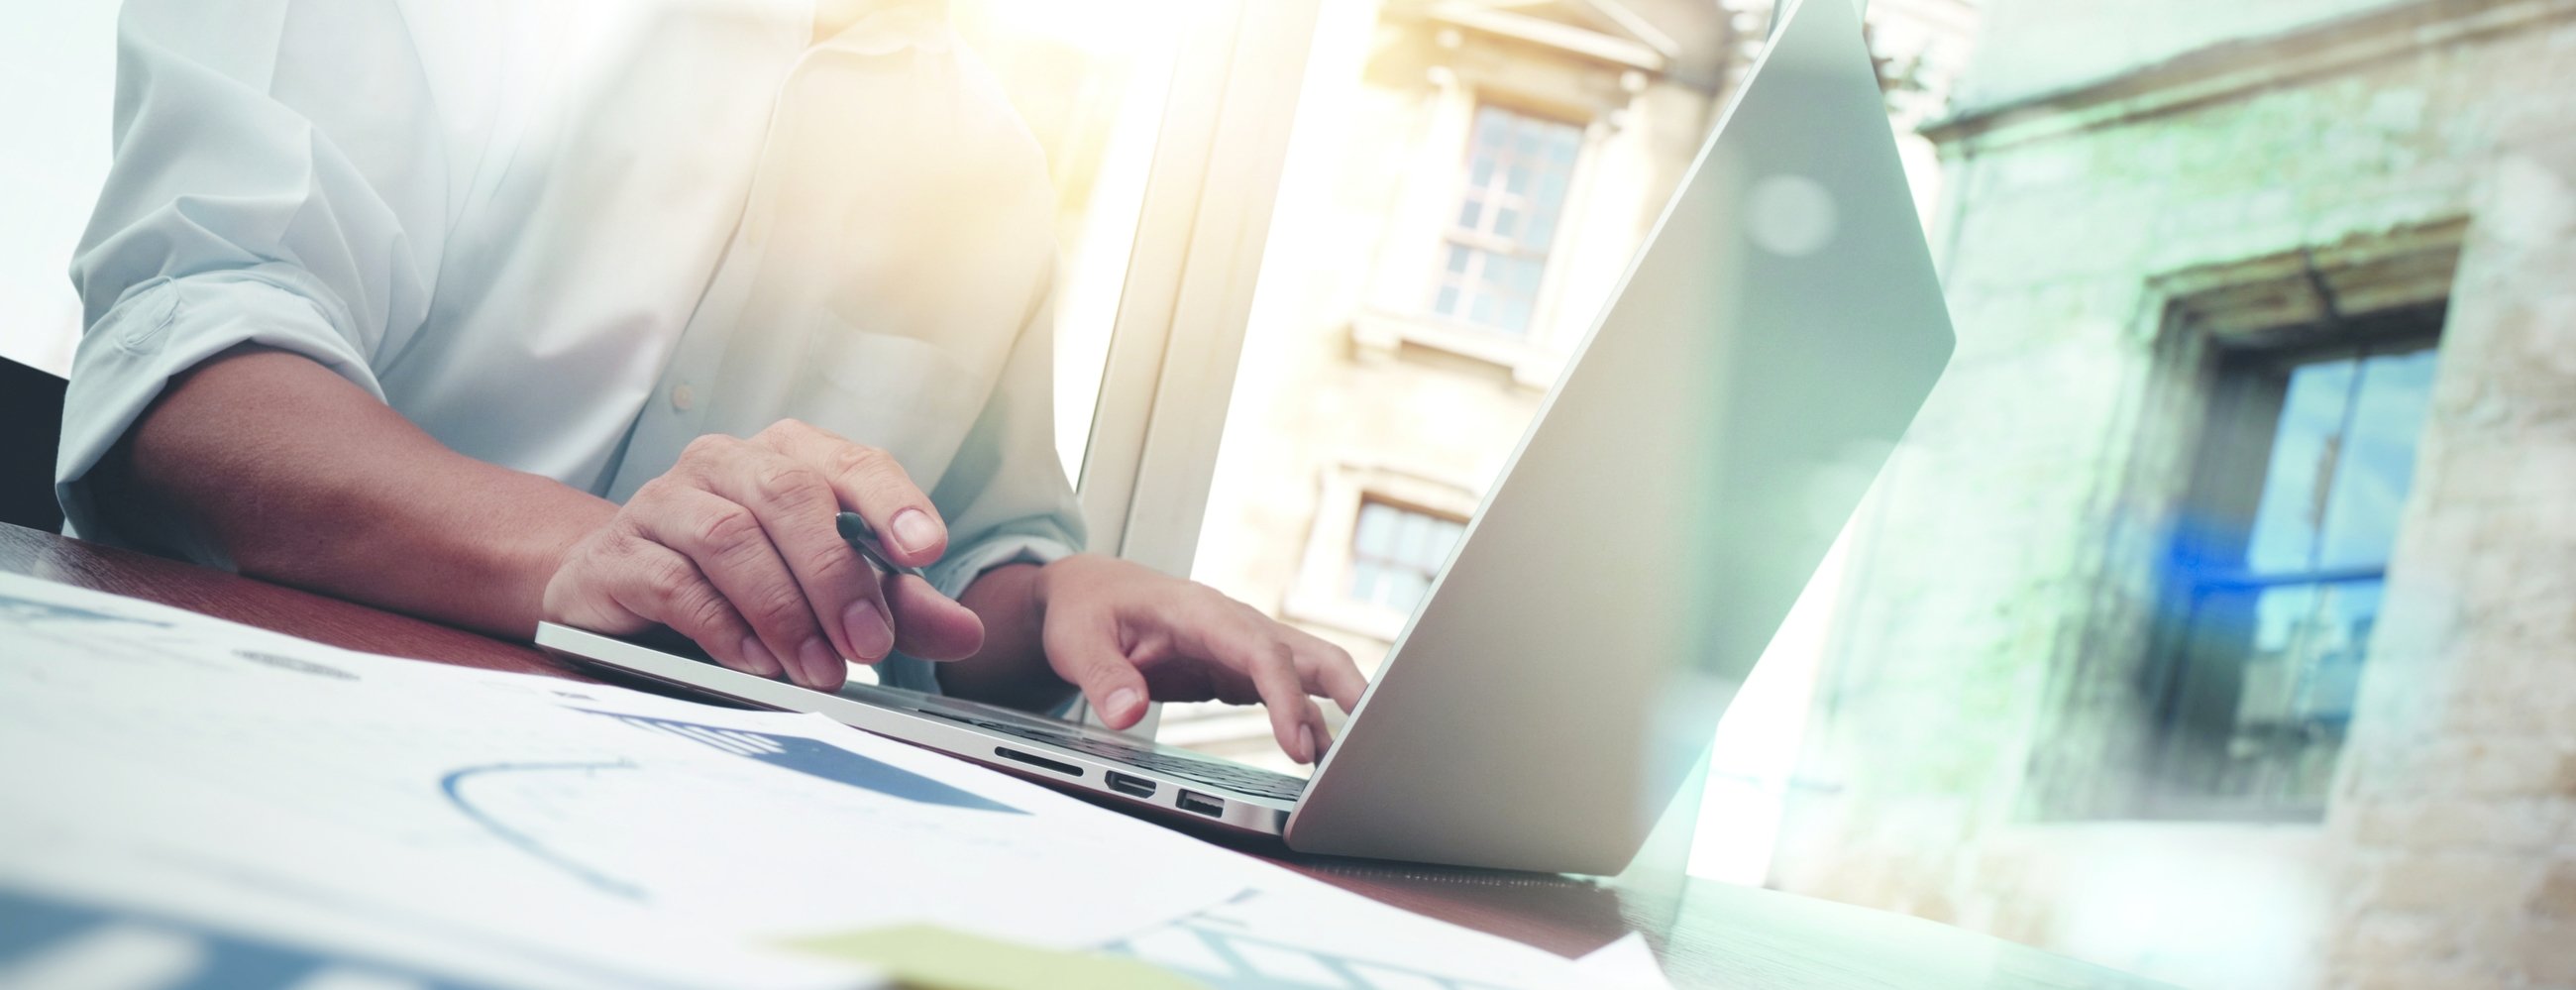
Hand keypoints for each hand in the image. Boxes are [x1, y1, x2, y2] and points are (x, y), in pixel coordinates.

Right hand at [542, 420, 982, 688]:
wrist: (623, 588)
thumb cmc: (743, 581)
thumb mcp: (830, 593)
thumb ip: (898, 607)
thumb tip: (967, 633)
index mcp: (789, 457)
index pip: (851, 465)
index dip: (892, 503)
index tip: (927, 551)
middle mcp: (727, 464)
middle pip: (791, 496)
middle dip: (837, 575)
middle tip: (869, 646)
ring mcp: (665, 501)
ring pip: (731, 535)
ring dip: (783, 609)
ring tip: (817, 669)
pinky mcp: (620, 554)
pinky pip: (674, 581)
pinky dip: (723, 626)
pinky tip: (756, 662)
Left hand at [1034, 555, 1366, 762]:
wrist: (1088, 593)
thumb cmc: (1086, 610)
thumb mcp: (1076, 642)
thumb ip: (1103, 677)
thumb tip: (1128, 714)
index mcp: (1201, 612)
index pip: (1261, 652)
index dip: (1286, 699)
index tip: (1297, 748)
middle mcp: (1234, 626)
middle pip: (1311, 653)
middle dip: (1352, 691)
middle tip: (1378, 740)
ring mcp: (1242, 647)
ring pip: (1310, 672)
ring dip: (1340, 710)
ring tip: (1358, 765)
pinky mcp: (1239, 669)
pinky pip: (1288, 692)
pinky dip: (1311, 721)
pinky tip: (1320, 757)